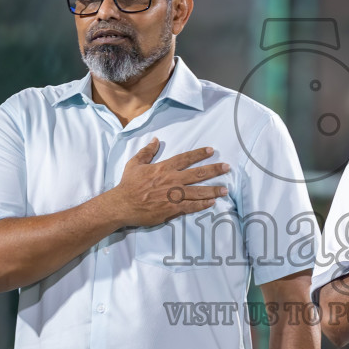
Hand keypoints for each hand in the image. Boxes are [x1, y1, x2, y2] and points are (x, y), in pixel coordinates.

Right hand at [104, 139, 229, 228]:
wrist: (122, 205)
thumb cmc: (128, 184)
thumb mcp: (135, 163)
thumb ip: (147, 152)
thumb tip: (156, 140)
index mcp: (164, 168)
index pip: (185, 158)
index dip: (199, 154)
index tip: (211, 150)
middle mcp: (172, 180)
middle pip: (197, 174)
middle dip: (214, 170)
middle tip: (227, 167)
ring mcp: (173, 195)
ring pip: (198, 191)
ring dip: (213, 190)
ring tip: (225, 189)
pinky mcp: (171, 209)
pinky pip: (190, 206)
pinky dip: (202, 205)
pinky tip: (212, 203)